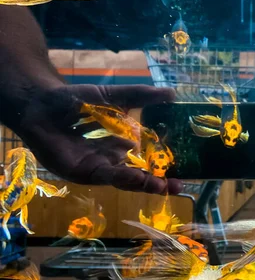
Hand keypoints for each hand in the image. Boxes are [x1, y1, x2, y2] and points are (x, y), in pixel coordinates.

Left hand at [5, 83, 182, 194]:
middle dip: (159, 182)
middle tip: (179, 184)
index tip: (185, 169)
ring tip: (162, 185)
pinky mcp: (83, 172)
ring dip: (144, 184)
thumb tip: (172, 94)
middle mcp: (114, 161)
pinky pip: (106, 175)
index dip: (166, 166)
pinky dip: (123, 176)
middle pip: (140, 176)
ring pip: (126, 179)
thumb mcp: (115, 97)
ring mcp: (98, 168)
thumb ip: (141, 97)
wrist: (42, 102)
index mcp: (124, 147)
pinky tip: (137, 176)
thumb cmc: (78, 101)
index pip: (148, 161)